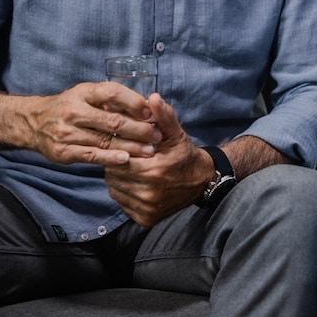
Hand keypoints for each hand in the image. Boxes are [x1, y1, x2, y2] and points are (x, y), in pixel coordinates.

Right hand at [26, 81, 160, 166]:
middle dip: (139, 129)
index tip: (151, 112)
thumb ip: (113, 100)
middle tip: (157, 136)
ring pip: (105, 140)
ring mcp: (66, 132)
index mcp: (83, 93)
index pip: (112, 93)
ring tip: (150, 150)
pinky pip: (92, 155)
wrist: (34, 123)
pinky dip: (110, 158)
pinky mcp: (63, 151)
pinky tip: (126, 159)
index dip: (134, 102)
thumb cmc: (70, 106)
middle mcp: (74, 111)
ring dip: (131, 146)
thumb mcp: (88, 95)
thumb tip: (148, 106)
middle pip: (113, 120)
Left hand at [103, 93, 212, 226]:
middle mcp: (148, 193)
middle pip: (114, 175)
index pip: (119, 159)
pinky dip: (125, 193)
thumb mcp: (176, 134)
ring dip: (119, 179)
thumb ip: (163, 116)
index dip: (121, 151)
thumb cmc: (185, 155)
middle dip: (118, 164)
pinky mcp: (145, 219)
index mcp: (154, 171)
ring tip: (133, 170)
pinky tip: (136, 184)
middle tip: (130, 157)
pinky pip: (122, 203)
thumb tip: (152, 98)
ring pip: (115, 189)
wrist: (202, 182)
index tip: (128, 147)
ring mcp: (146, 208)